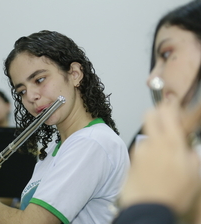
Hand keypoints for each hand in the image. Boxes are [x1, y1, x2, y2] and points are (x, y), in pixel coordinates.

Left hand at [120, 97, 200, 214]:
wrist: (148, 207)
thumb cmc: (172, 193)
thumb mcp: (194, 174)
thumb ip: (191, 154)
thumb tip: (187, 147)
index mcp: (170, 143)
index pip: (166, 112)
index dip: (169, 105)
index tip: (172, 104)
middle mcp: (152, 142)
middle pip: (149, 114)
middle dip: (156, 113)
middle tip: (164, 121)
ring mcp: (140, 150)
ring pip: (147, 135)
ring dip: (154, 140)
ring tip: (161, 159)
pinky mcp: (132, 159)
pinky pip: (141, 150)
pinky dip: (148, 153)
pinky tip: (153, 167)